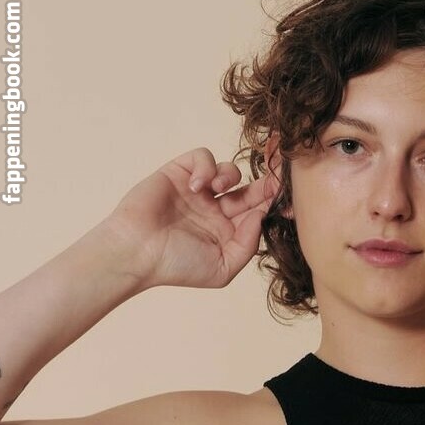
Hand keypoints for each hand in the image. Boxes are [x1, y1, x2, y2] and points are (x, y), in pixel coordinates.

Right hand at [104, 142, 279, 289]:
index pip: (257, 212)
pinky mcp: (179, 172)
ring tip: (218, 190)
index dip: (272, 203)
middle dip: (265, 183)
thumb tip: (261, 217)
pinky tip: (198, 186)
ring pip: (229, 171)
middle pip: (249, 190)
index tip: (287, 198)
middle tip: (277, 176)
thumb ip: (247, 245)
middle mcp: (215, 211)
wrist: (136, 253)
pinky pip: (203, 156)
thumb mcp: (223, 268)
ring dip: (230, 176)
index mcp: (227, 232)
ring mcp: (198, 191)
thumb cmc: (176, 266)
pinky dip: (206, 166)